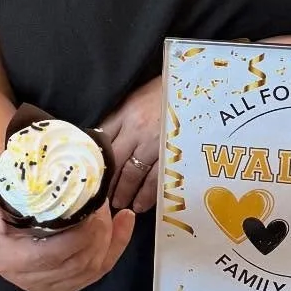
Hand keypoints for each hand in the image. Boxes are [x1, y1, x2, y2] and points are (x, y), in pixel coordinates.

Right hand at [0, 171, 136, 290]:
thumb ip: (5, 176)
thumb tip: (30, 155)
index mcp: (12, 258)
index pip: (54, 254)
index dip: (80, 234)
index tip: (90, 205)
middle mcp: (31, 279)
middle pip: (79, 262)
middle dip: (99, 231)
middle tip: (102, 201)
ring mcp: (50, 286)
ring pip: (93, 268)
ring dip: (109, 237)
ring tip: (111, 208)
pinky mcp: (65, 286)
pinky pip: (100, 270)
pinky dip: (118, 245)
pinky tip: (126, 221)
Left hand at [98, 75, 162, 214]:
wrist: (199, 86)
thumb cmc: (167, 91)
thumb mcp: (137, 98)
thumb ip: (120, 118)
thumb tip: (101, 139)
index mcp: (125, 114)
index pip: (103, 142)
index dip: (96, 163)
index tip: (91, 177)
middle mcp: (137, 130)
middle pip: (115, 163)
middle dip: (108, 184)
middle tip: (102, 201)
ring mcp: (156, 143)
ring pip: (133, 175)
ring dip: (125, 193)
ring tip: (121, 204)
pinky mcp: (173, 153)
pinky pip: (156, 179)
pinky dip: (147, 195)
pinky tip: (141, 204)